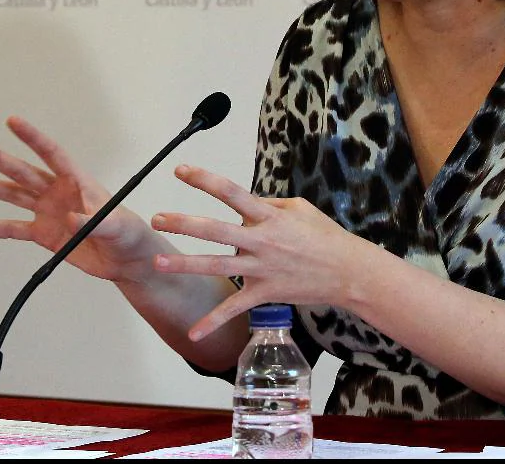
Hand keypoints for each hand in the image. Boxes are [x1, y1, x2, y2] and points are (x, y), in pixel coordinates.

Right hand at [0, 116, 153, 282]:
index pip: (52, 154)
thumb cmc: (129, 235)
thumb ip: (95, 222)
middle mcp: (58, 192)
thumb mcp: (118, 227)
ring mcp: (48, 211)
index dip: (33, 138)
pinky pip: (12, 229)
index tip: (12, 121)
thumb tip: (72, 218)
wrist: (127, 261)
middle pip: (23, 171)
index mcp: (78, 181)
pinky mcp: (42, 234)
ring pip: (13, 195)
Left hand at [150, 164, 367, 340]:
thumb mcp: (300, 208)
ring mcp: (261, 268)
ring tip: (158, 262)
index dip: (204, 180)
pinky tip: (193, 333)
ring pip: (217, 266)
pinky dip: (213, 322)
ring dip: (185, 265)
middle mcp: (261, 240)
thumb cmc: (325, 236)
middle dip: (184, 224)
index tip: (180, 170)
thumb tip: (245, 203)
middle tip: (157, 219)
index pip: (231, 193)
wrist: (348, 271)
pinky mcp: (264, 293)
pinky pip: (235, 309)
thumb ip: (269, 203)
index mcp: (269, 216)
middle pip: (216, 230)